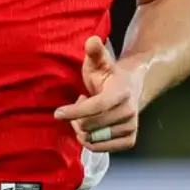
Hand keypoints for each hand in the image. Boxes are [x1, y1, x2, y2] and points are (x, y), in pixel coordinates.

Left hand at [55, 36, 143, 152]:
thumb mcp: (99, 61)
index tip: (57, 113)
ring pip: (94, 138)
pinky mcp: (129, 140)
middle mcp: (129, 112)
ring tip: (87, 114)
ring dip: (83, 128)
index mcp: (122, 92)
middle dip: (77, 118)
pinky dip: (91, 141)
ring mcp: (131, 127)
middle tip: (80, 104)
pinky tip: (92, 126)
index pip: (96, 107)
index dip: (75, 111)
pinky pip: (102, 149)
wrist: (132, 86)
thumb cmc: (109, 74)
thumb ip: (95, 52)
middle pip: (91, 125)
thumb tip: (92, 40)